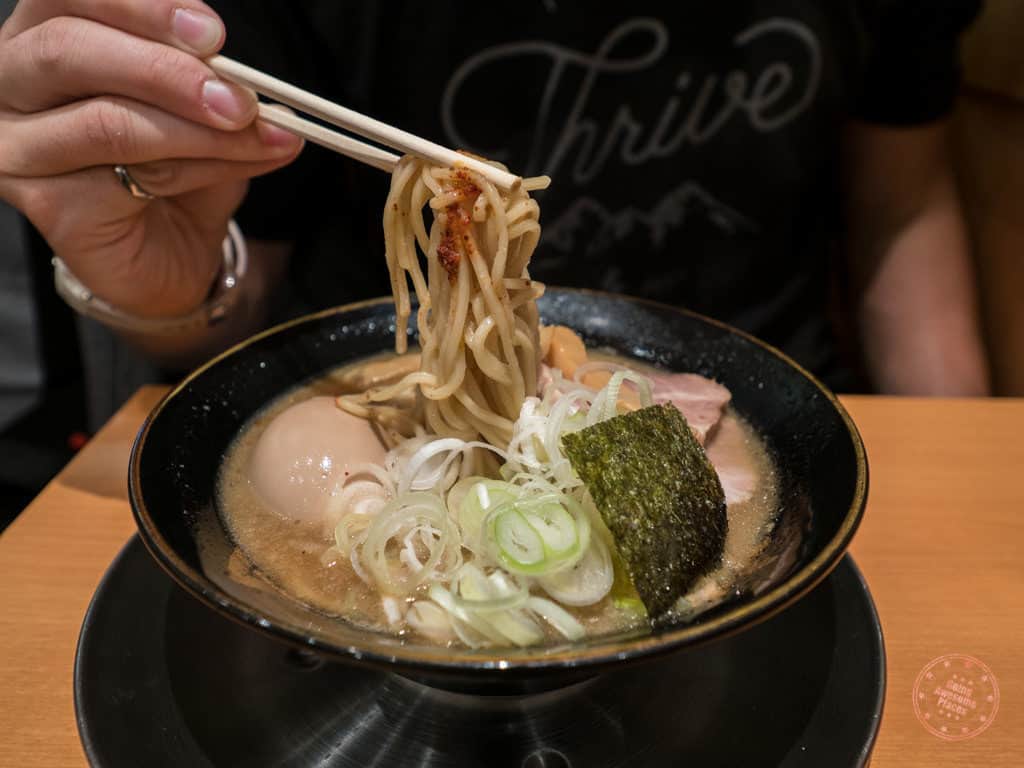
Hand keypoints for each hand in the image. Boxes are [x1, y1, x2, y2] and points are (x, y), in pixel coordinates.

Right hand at [0, 0, 303, 317]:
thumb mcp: (202, 118)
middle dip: (166, 68)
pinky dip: (196, 166)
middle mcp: (15, 84)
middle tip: (237, 97)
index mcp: (44, 37)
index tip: (212, 34)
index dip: (142, 7)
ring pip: (104, 119)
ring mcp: (21, 145)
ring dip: (193, 127)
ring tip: (249, 131)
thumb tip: (262, 91)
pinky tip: (236, 165)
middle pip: (69, 48)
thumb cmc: (171, 175)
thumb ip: (215, 91)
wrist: (163, 259)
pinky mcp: (44, 201)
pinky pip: (125, 174)